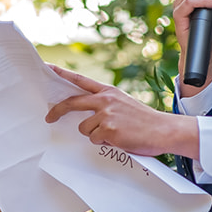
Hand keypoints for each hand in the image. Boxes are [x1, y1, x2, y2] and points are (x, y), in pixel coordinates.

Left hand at [44, 64, 199, 157]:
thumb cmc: (145, 121)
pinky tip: (119, 139)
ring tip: (114, 134)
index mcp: (109, 91)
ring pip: (84, 128)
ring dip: (95, 135)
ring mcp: (106, 114)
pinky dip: (104, 143)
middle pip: (72, 103)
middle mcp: (105, 100)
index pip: (81, 80)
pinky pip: (94, 140)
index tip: (47, 68)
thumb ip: (104, 104)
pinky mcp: (108, 130)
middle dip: (57, 111)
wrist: (164, 130)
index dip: (62, 73)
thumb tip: (85, 115)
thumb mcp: (123, 104)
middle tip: (49, 118)